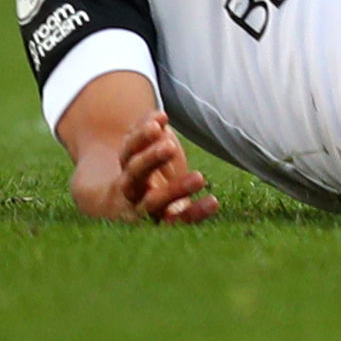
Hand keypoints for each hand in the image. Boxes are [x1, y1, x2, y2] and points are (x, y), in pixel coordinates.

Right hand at [115, 110, 219, 224]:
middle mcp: (131, 190)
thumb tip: (159, 116)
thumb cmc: (149, 171)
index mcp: (127, 167)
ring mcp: (145, 211)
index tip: (159, 122)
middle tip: (169, 146)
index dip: (141, 137)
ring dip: (175, 190)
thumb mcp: (149, 150)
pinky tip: (213, 202)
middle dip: (150, 159)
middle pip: (135, 174)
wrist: (136, 212)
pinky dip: (195, 213)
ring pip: (154, 202)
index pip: (128, 151)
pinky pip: (178, 222)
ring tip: (200, 178)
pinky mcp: (164, 224)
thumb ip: (151, 132)